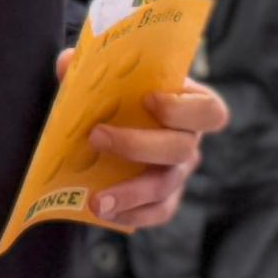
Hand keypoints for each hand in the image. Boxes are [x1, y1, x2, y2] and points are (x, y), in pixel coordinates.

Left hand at [84, 78, 227, 230]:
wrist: (111, 128)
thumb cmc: (119, 98)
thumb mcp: (108, 79)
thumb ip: (91, 69)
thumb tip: (67, 62)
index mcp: (187, 105)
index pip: (210, 110)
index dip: (184, 108)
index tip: (148, 99)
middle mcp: (189, 141)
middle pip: (182, 149)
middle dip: (138, 145)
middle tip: (96, 137)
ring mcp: (178, 173)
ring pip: (166, 186)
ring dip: (131, 193)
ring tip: (96, 200)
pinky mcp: (164, 199)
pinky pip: (158, 212)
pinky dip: (132, 215)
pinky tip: (105, 212)